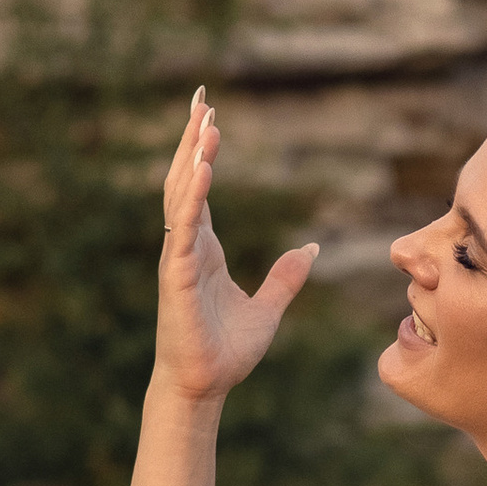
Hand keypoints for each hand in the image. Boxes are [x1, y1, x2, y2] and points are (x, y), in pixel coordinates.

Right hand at [154, 88, 319, 409]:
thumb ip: (285, 277)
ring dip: (192, 156)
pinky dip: (193, 197)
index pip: (199, 187)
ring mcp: (178, 258)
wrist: (204, 387)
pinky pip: (184, 228)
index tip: (209, 116)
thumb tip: (311, 249)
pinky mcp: (176, 276)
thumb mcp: (266, 308)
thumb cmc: (225, 352)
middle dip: (191, 138)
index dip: (202, 151)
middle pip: (185, 179)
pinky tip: (203, 168)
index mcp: (203, 248)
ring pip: (181, 195)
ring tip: (204, 121)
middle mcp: (186, 246)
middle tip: (200, 98)